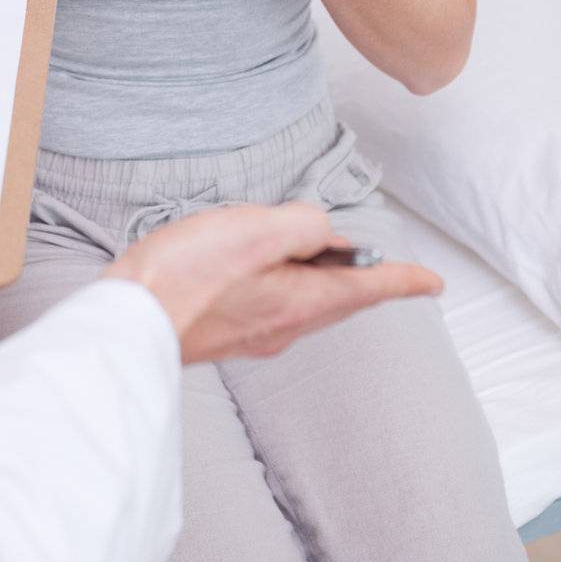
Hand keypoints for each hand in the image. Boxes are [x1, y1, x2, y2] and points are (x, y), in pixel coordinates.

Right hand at [103, 201, 442, 364]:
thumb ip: (303, 225)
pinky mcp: (224, 332)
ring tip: (300, 246)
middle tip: (369, 253)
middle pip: (335, 297)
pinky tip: (253, 266)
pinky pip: (271, 304)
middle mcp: (284, 327)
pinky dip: (278, 281)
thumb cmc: (186, 275)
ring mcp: (253, 335)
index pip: (368, 289)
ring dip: (310, 273)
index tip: (433, 282)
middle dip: (355, 273)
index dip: (403, 280)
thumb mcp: (255, 230)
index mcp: (302, 302)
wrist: (128, 325)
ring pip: (302, 300)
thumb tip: (324, 235)